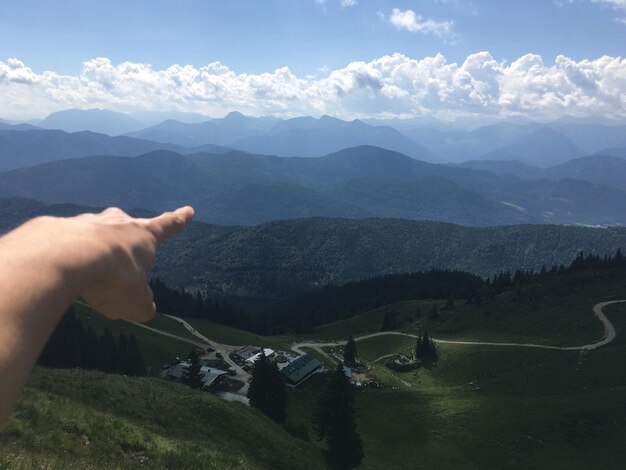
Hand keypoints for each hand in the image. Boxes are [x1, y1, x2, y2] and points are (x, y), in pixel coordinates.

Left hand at [70, 206, 193, 321]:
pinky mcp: (60, 229)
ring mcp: (89, 223)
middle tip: (123, 255)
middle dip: (127, 238)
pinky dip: (67, 255)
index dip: (179, 220)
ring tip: (87, 272)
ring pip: (95, 234)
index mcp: (144, 236)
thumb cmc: (112, 278)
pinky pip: (67, 243)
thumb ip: (144, 305)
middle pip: (127, 226)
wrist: (66, 258)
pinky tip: (61, 271)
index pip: (168, 225)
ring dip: (94, 249)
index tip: (188, 210)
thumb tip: (145, 308)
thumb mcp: (136, 303)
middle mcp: (118, 224)